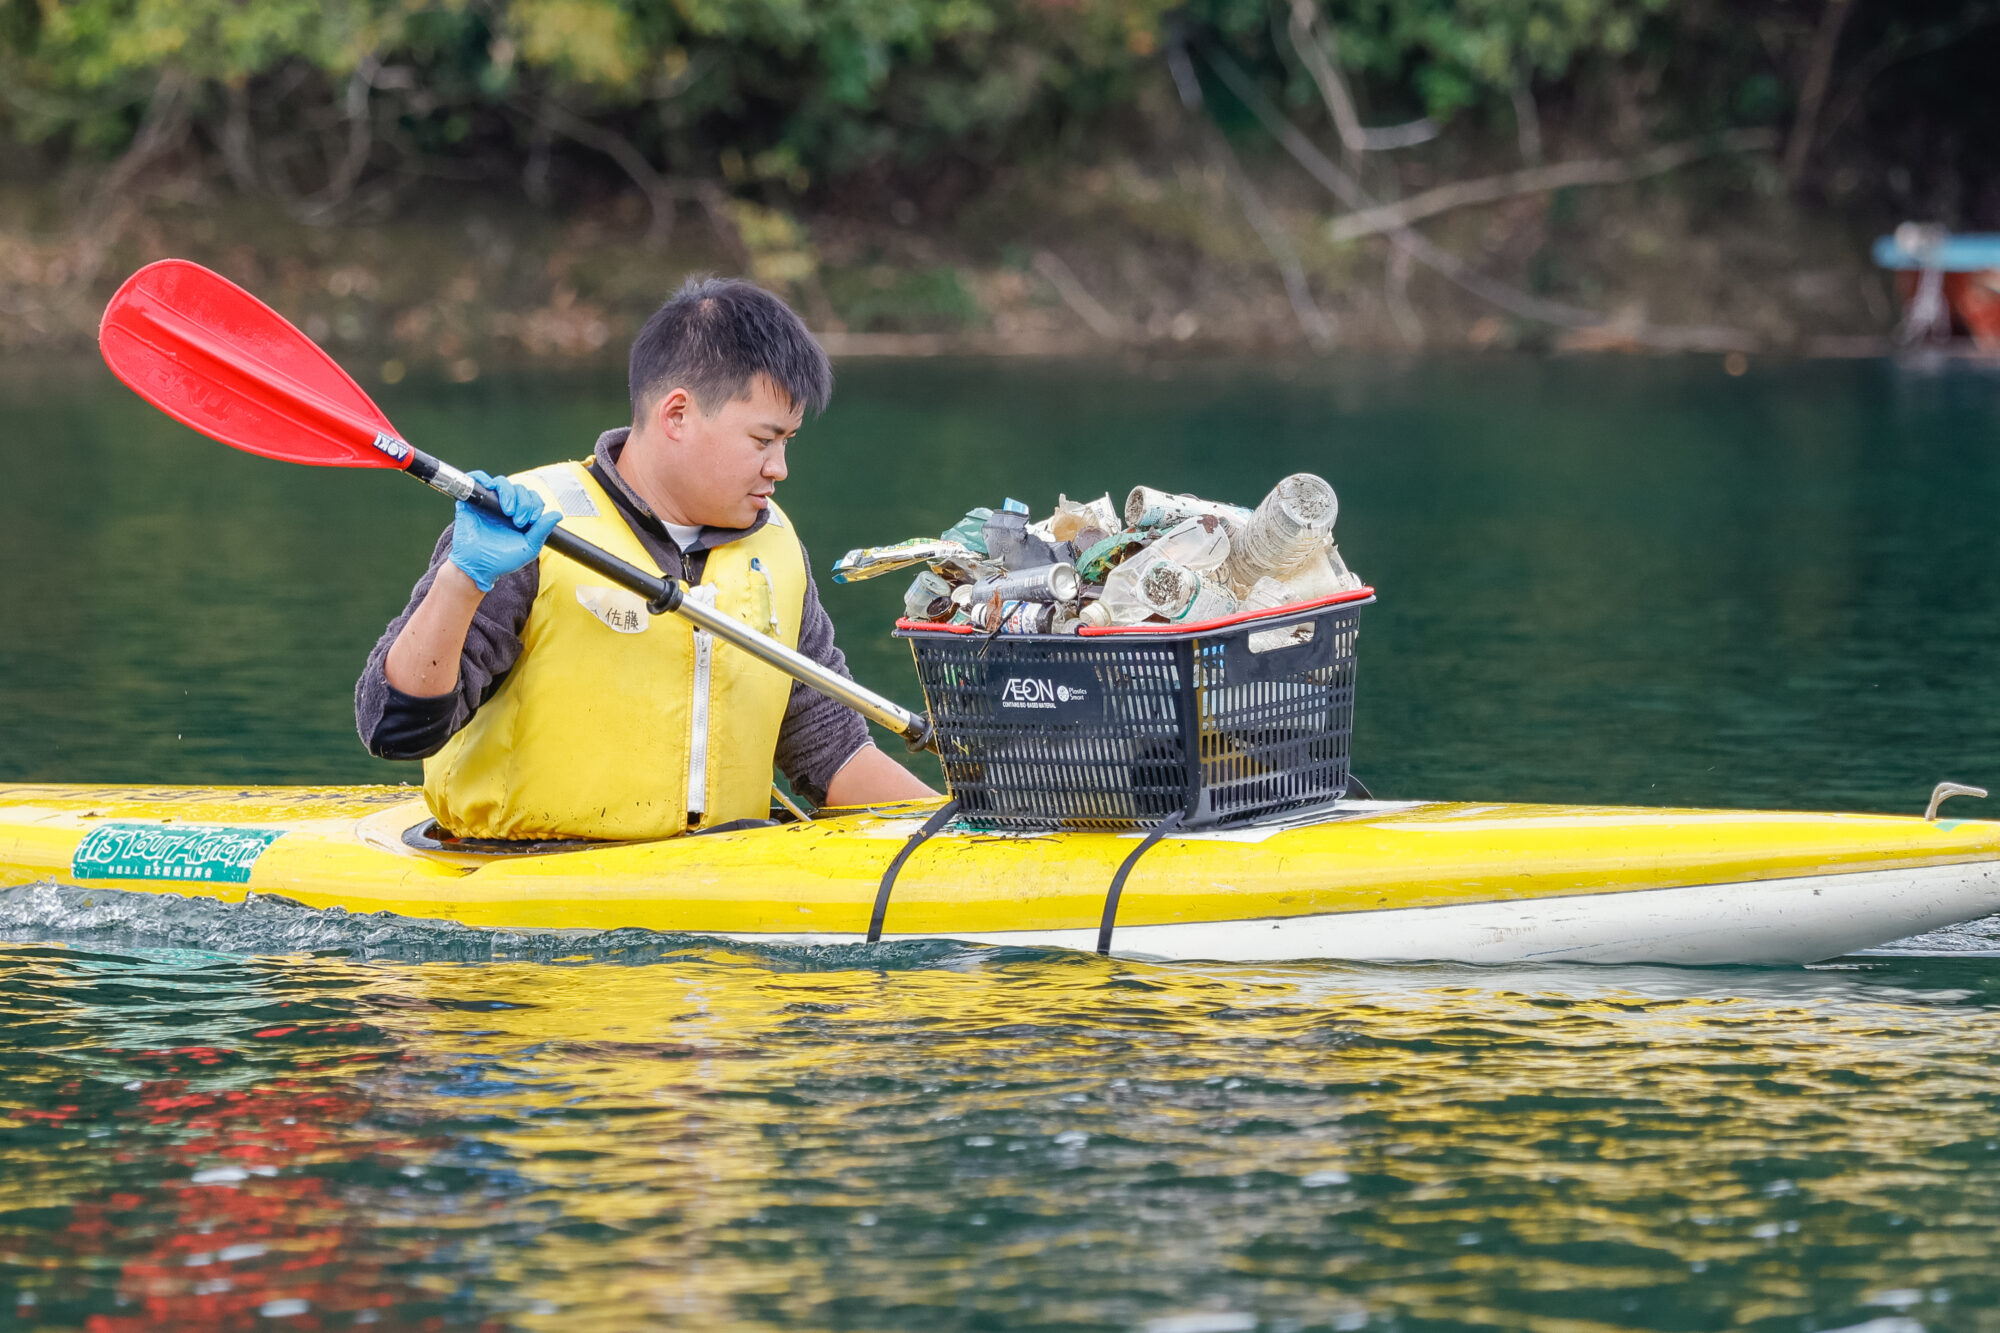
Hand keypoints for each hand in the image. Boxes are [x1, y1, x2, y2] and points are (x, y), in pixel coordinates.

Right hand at [449, 470, 562, 591]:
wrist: (478, 567)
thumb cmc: (502, 560)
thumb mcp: (529, 547)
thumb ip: (542, 530)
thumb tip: (557, 515)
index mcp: (518, 515)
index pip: (532, 497)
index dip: (535, 504)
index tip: (532, 521)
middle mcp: (503, 507)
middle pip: (519, 489)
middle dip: (524, 503)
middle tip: (519, 521)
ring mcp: (487, 504)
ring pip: (502, 483)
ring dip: (510, 494)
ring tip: (509, 512)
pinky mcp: (471, 502)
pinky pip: (476, 480)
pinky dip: (482, 477)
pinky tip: (490, 487)